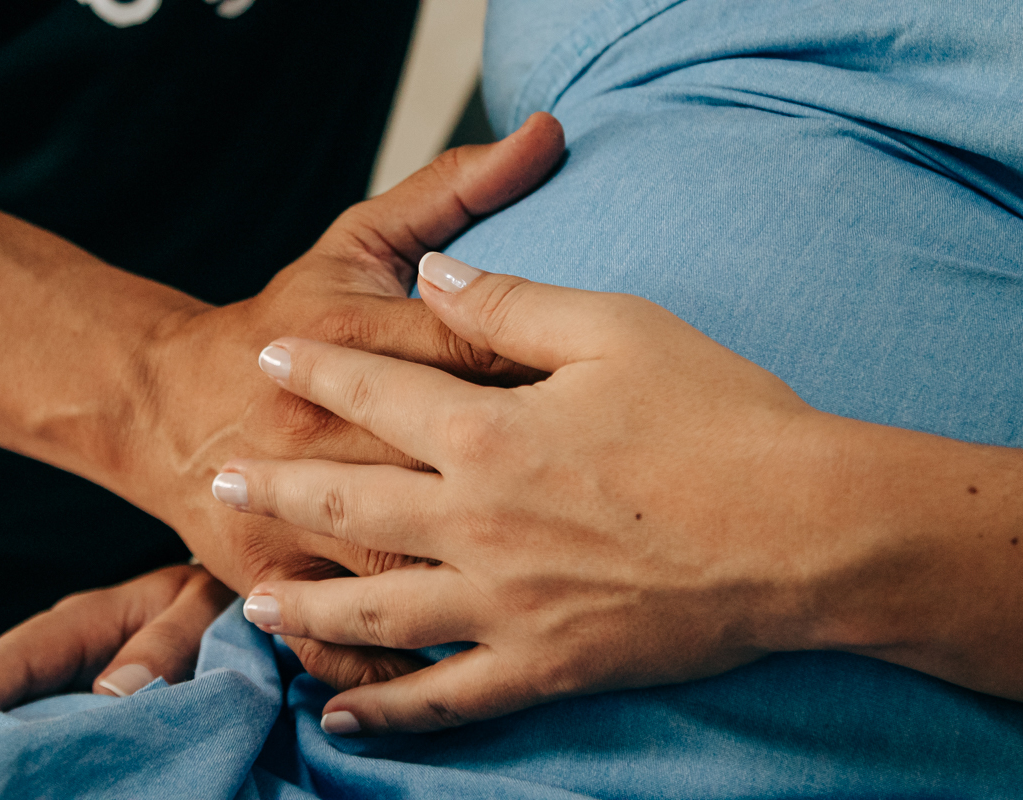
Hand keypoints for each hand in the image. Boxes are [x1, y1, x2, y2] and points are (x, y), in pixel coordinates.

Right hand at [0, 565, 233, 709]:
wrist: (236, 605)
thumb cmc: (219, 604)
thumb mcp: (205, 611)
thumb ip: (169, 643)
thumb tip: (114, 691)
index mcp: (85, 620)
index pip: (13, 660)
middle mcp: (57, 648)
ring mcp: (55, 674)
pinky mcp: (64, 696)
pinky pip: (15, 719)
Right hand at [122, 116, 565, 690]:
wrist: (158, 397)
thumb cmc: (279, 316)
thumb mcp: (356, 241)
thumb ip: (449, 189)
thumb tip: (548, 133)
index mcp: (368, 344)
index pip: (483, 359)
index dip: (557, 386)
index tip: (628, 413)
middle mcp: (338, 438)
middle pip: (455, 475)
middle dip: (540, 503)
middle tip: (618, 526)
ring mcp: (301, 519)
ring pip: (402, 576)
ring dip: (477, 606)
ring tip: (561, 619)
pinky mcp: (272, 578)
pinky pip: (342, 643)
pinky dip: (391, 678)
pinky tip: (448, 687)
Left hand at [208, 256, 825, 732]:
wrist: (807, 531)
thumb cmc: (720, 418)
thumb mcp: (617, 328)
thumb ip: (511, 304)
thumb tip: (433, 278)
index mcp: (491, 433)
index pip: (374, 393)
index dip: (315, 369)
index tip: (270, 356)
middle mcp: (478, 523)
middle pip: (345, 507)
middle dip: (272, 490)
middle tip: (216, 482)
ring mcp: (506, 606)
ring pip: (374, 613)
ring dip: (303, 605)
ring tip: (253, 601)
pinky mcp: (547, 666)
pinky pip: (447, 700)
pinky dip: (389, 712)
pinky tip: (341, 716)